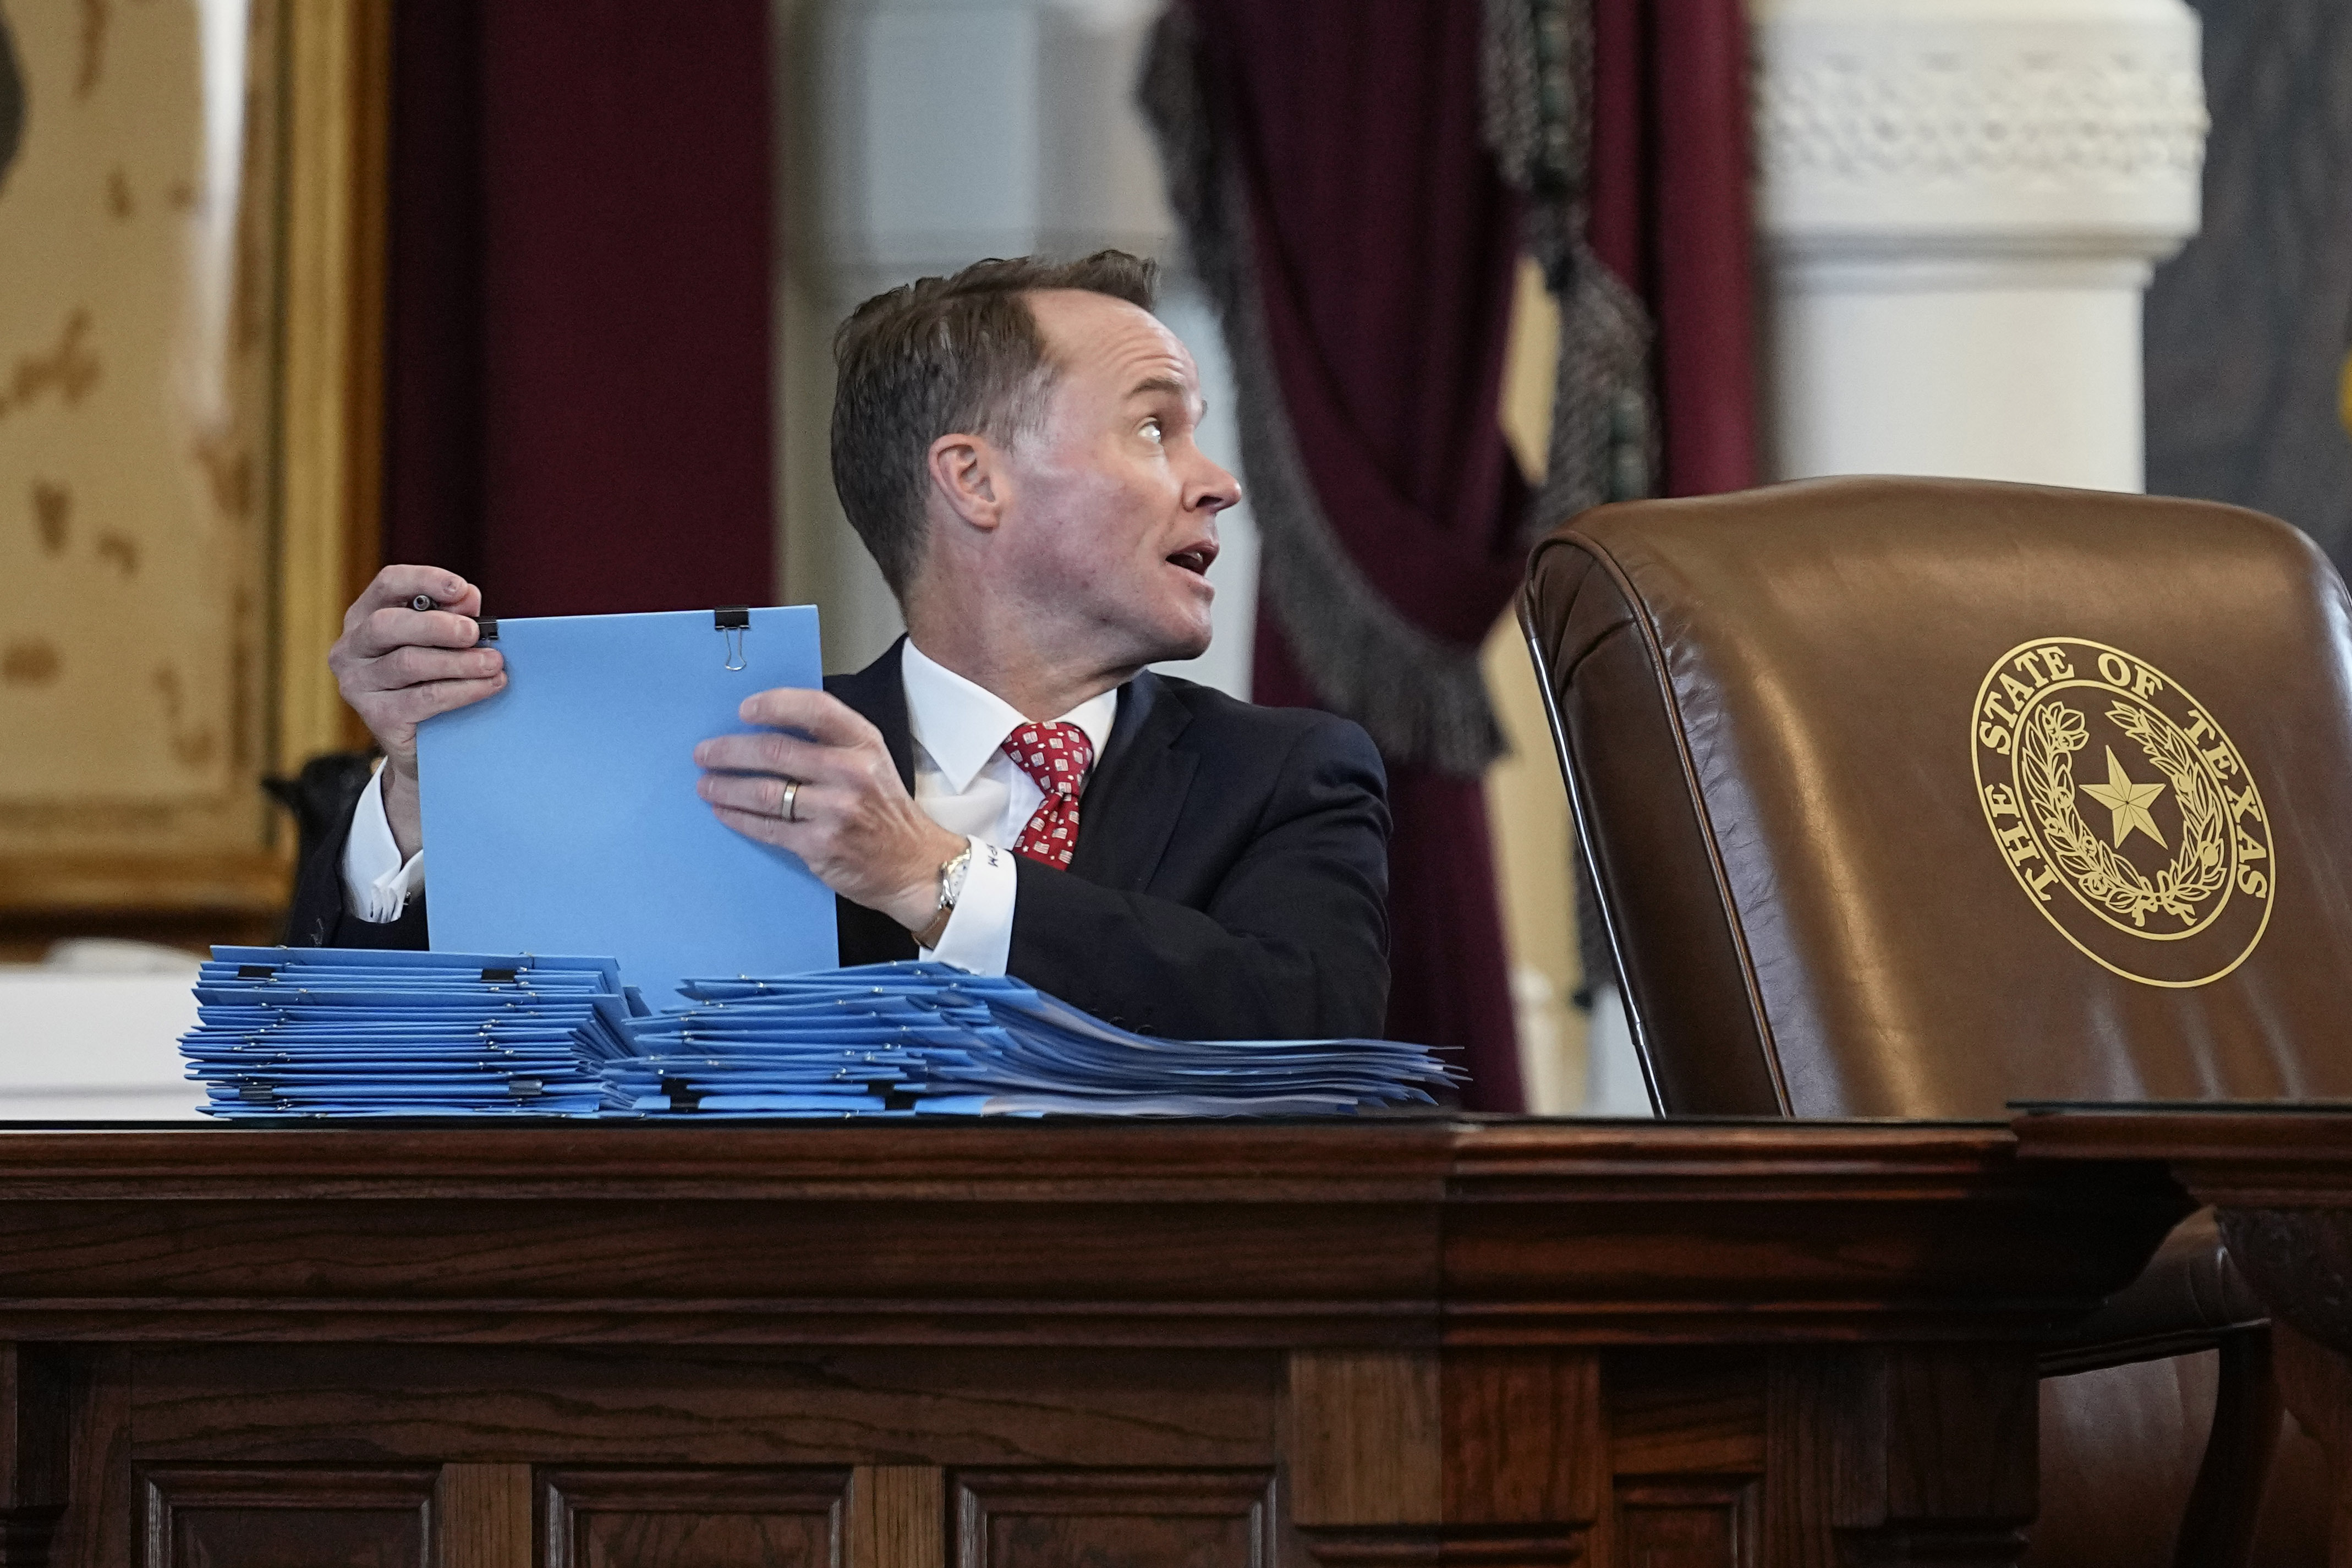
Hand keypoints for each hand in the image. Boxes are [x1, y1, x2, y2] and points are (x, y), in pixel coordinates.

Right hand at [326, 565, 504, 858]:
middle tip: (475, 633)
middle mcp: (351, 648)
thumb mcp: (441, 643)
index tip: (461, 588)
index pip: (388, 584)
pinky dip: (462, 690)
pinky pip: (423, 699)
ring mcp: (358, 683)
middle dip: (438, 626)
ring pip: (409, 663)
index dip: (425, 580)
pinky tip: (488, 686)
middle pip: (388, 624)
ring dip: (459, 662)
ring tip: (493, 663)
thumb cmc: (433, 679)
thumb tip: (468, 597)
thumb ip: (452, 616)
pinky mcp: (376, 716)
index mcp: (365, 616)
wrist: (424, 744)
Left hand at [694, 687, 964, 932]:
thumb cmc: (885, 811)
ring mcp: (836, 810)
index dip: (773, 705)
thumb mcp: (872, 763)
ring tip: (706, 785)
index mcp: (863, 744)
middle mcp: (851, 773)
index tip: (744, 710)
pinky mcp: (821, 845)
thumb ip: (830, 743)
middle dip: (729, 751)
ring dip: (726, 787)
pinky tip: (724, 811)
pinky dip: (739, 818)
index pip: (814, 709)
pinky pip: (767, 828)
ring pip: (764, 792)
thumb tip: (766, 730)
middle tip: (704, 753)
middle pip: (775, 751)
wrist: (914, 865)